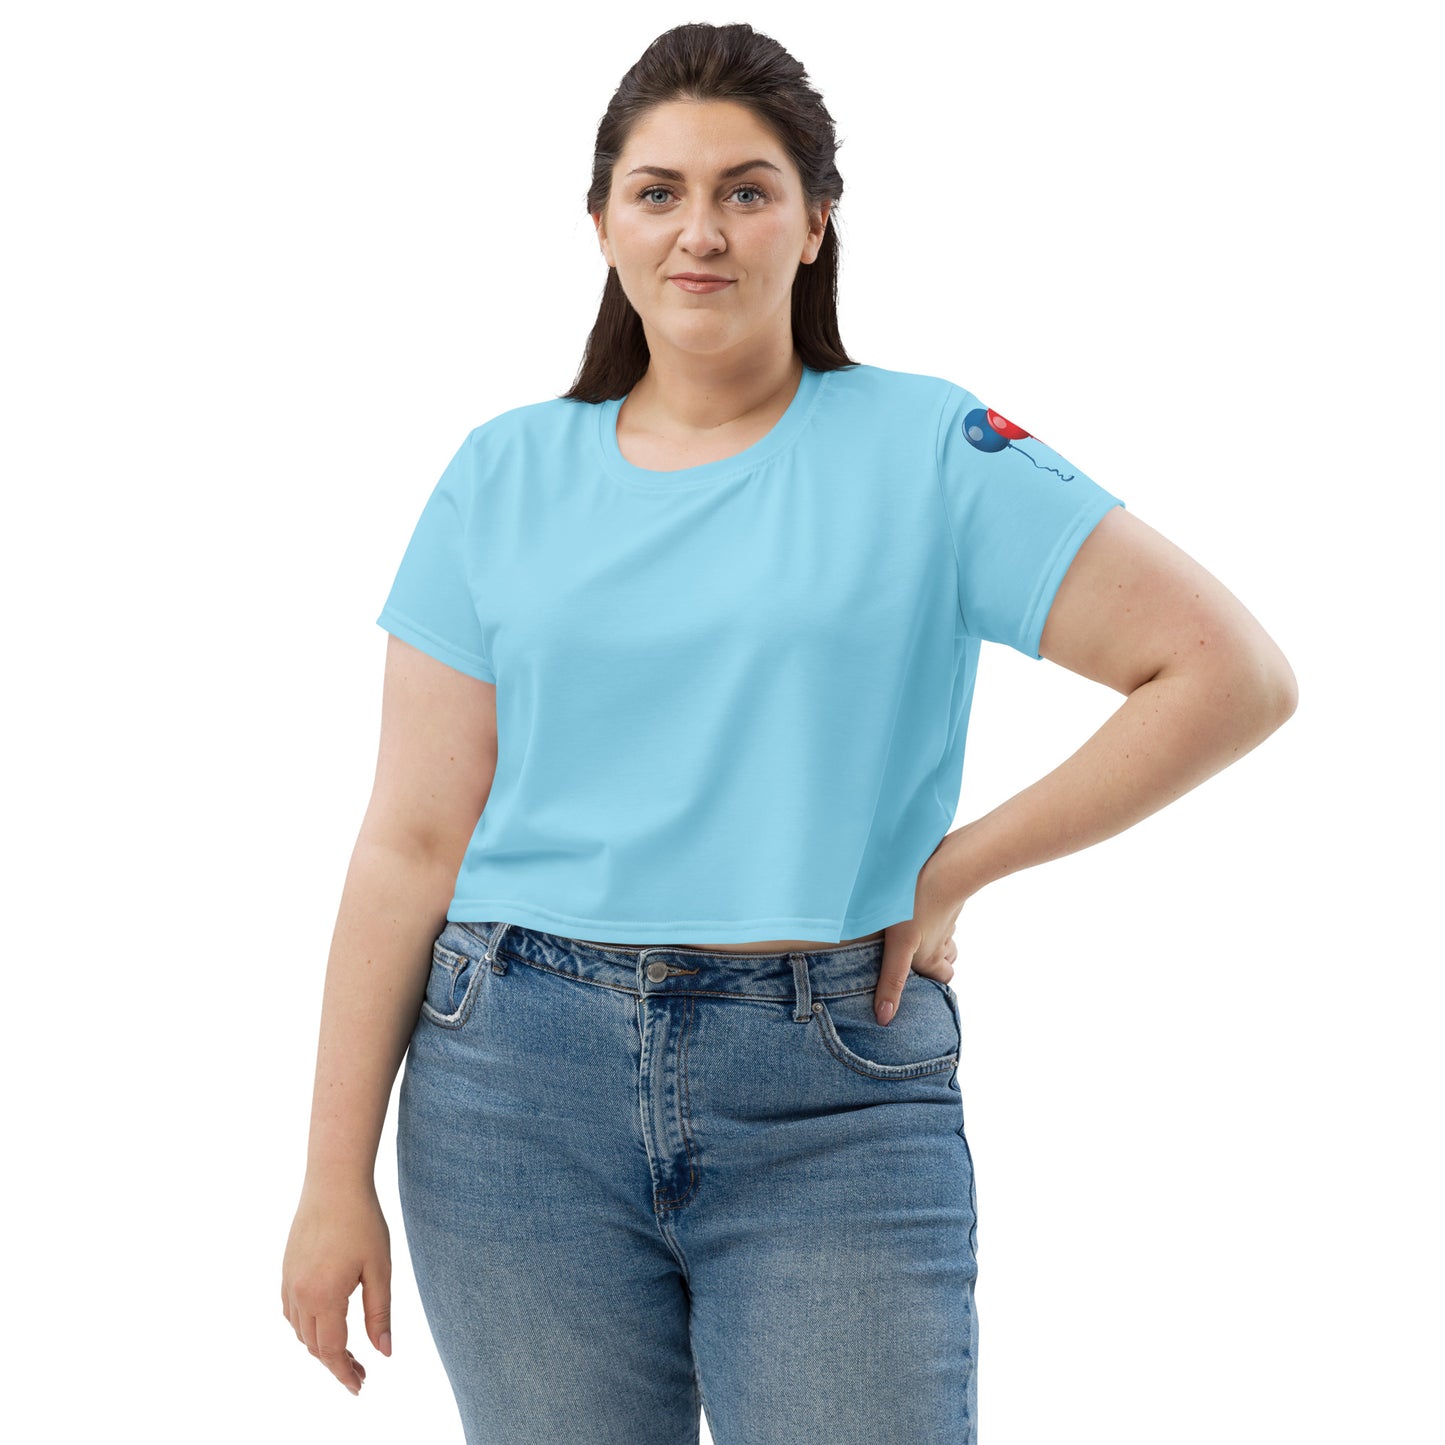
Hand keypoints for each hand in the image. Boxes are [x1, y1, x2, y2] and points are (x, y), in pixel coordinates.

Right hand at [281, 1180, 392, 1395]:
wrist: (333, 1183)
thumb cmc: (362, 1222)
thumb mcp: (379, 1268)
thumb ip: (380, 1314)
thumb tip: (383, 1353)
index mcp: (324, 1297)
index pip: (331, 1351)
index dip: (344, 1372)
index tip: (359, 1387)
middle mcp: (299, 1294)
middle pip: (313, 1345)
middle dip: (335, 1363)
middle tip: (361, 1372)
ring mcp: (288, 1281)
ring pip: (299, 1331)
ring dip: (319, 1346)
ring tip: (346, 1351)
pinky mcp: (286, 1269)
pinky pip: (290, 1312)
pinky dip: (305, 1326)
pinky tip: (324, 1323)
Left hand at [872, 842, 966, 1024]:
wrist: (945, 868)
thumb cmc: (915, 908)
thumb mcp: (898, 947)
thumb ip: (892, 981)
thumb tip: (884, 1020)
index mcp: (932, 958)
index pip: (942, 978)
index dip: (932, 978)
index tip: (917, 977)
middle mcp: (943, 941)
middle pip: (946, 959)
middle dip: (934, 959)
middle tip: (911, 955)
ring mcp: (946, 918)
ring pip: (944, 935)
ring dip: (933, 936)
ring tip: (910, 932)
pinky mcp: (946, 898)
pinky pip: (942, 912)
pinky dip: (932, 914)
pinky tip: (914, 906)